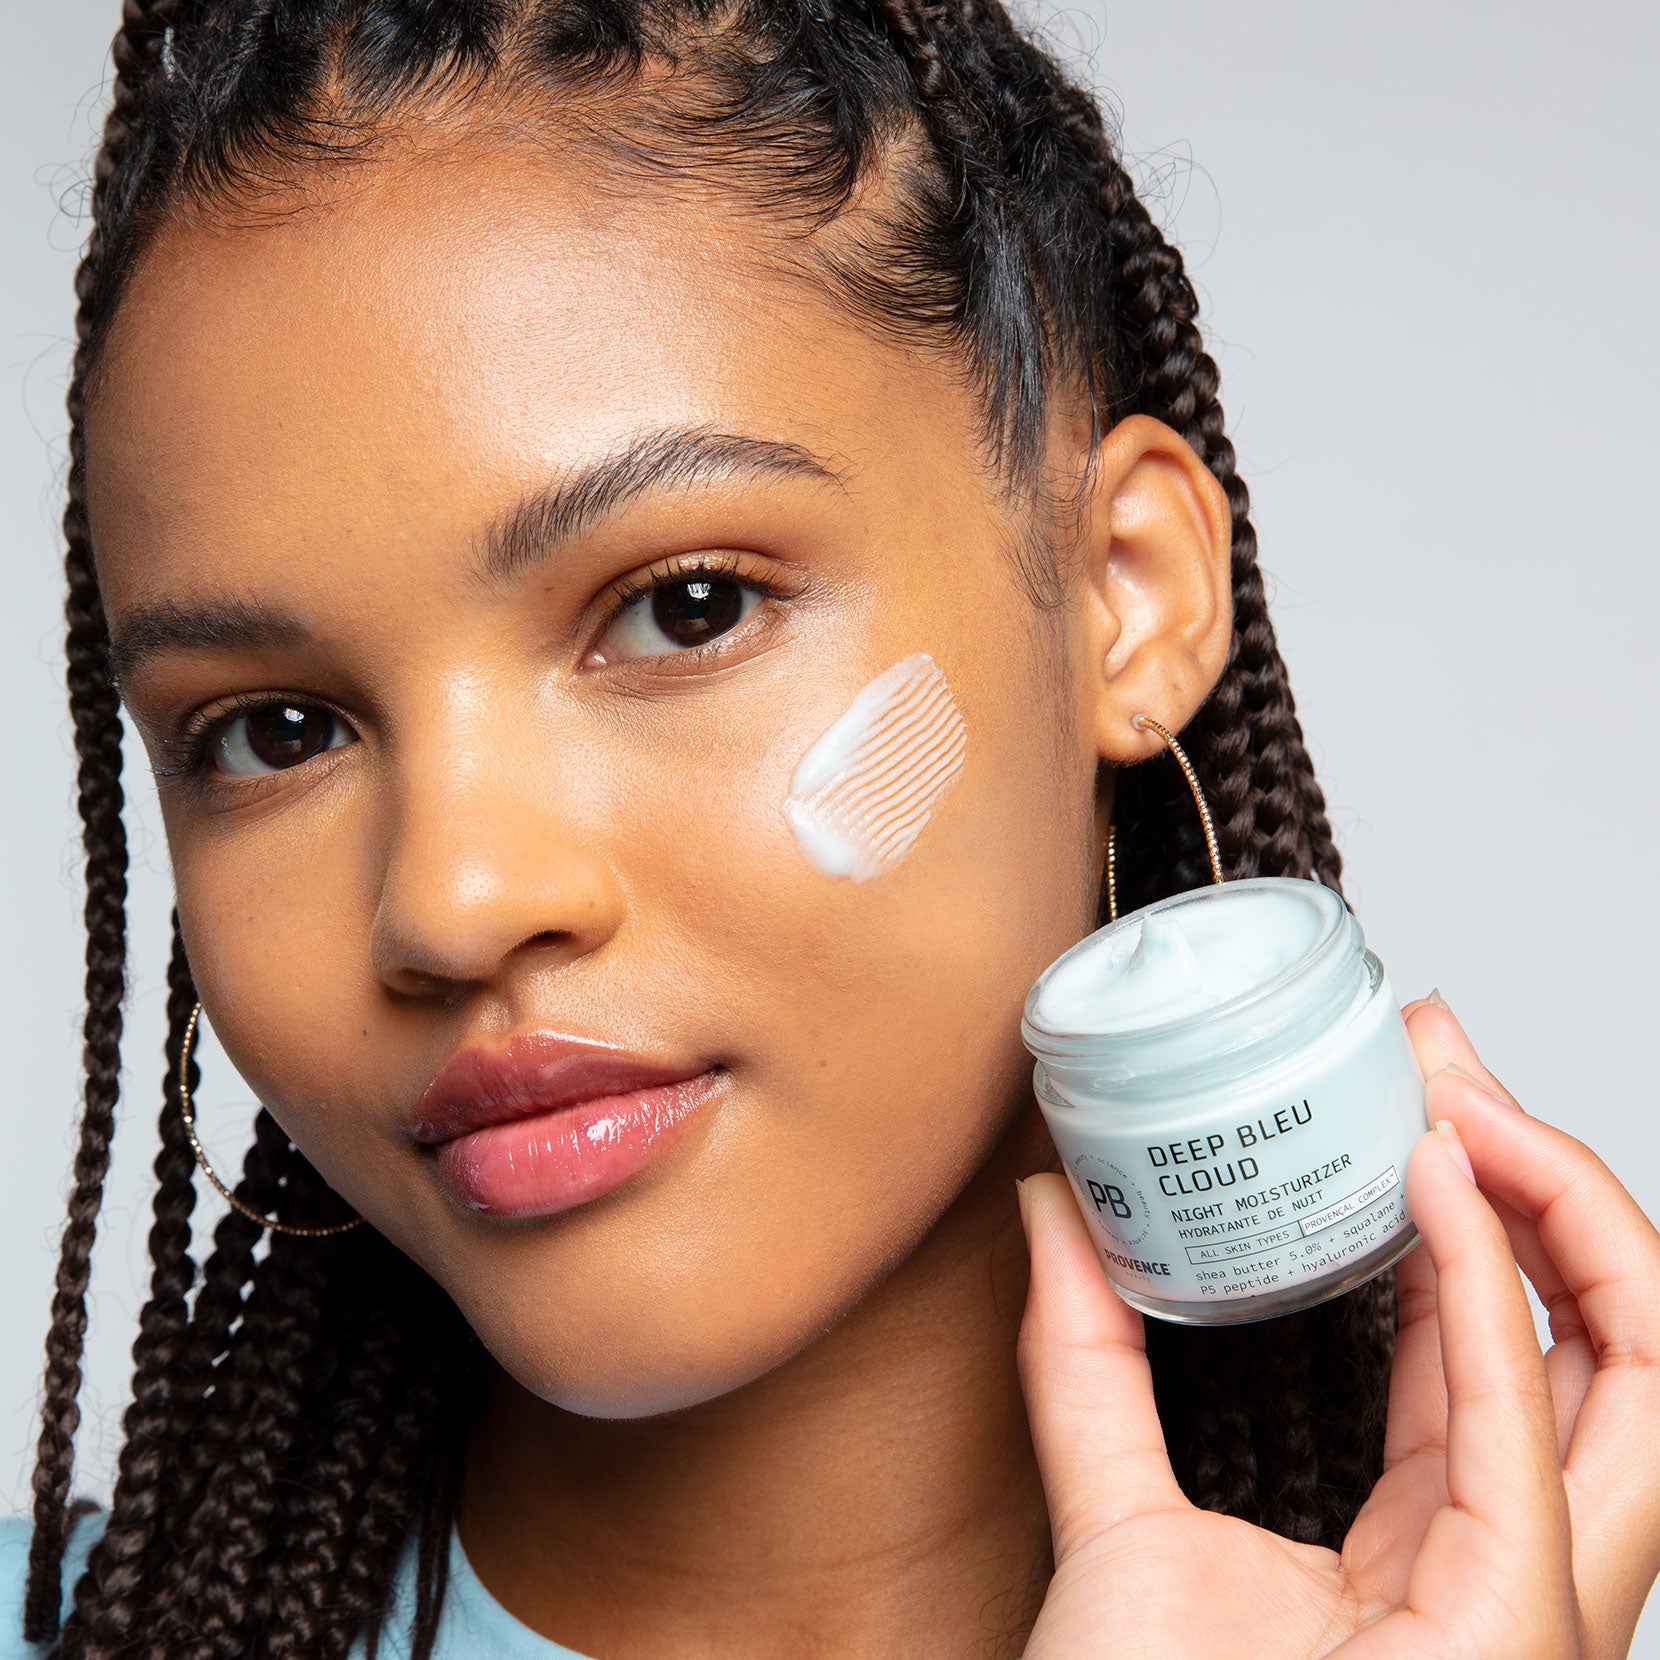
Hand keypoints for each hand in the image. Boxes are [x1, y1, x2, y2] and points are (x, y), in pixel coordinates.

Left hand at [1015, 995, 1659, 1659]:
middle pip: (1604, 1340)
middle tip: (1442, 1048)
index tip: (1405, 1080)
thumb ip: (1086, 1362)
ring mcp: (1526, 1605)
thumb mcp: (1113, 1519)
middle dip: (1542, 1172)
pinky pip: (1532, 1440)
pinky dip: (1497, 1291)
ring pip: (1637, 1379)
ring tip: (1456, 1086)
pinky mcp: (1506, 1633)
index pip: (1508, 1344)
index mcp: (1439, 1542)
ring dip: (1559, 1205)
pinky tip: (1441, 1179)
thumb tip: (1052, 1204)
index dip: (1479, 1202)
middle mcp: (1509, 1564)